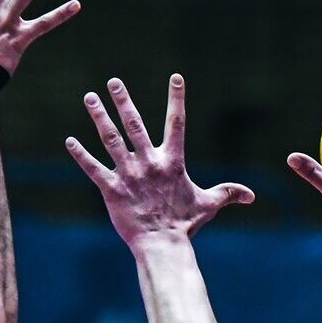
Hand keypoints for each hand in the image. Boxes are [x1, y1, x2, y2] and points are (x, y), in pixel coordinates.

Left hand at [66, 74, 254, 248]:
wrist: (162, 245)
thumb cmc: (185, 224)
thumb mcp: (208, 205)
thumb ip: (228, 193)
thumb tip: (252, 196)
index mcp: (172, 162)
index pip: (177, 123)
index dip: (177, 99)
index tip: (176, 77)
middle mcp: (149, 163)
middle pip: (134, 124)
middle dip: (123, 100)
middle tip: (114, 81)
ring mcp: (129, 174)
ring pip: (111, 139)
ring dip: (99, 117)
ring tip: (89, 98)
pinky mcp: (112, 189)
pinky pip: (93, 168)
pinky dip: (80, 154)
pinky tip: (69, 141)